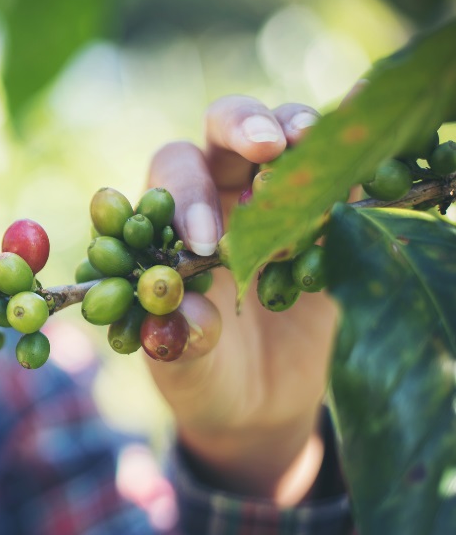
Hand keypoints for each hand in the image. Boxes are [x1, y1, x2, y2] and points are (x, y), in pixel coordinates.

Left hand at [145, 95, 336, 504]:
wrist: (257, 407)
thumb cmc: (205, 377)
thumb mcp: (186, 369)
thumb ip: (183, 340)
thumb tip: (186, 310)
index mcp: (169, 222)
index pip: (172, 180)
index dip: (187, 198)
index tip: (205, 242)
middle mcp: (220, 194)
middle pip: (224, 129)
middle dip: (243, 126)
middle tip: (267, 145)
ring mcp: (278, 199)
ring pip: (287, 136)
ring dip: (299, 128)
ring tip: (308, 143)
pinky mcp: (330, 218)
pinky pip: (343, 177)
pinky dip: (353, 164)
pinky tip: (366, 162)